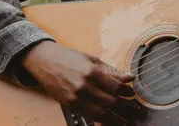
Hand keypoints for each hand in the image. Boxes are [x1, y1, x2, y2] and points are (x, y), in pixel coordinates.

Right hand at [19, 40, 140, 123]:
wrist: (45, 61)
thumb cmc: (68, 58)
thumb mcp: (91, 59)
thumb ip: (111, 71)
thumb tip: (129, 78)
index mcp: (91, 72)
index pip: (115, 87)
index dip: (126, 92)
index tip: (131, 93)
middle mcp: (84, 86)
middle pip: (110, 102)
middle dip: (124, 107)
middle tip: (133, 109)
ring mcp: (76, 97)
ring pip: (101, 113)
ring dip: (115, 118)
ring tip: (124, 120)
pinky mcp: (70, 105)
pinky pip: (89, 115)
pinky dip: (100, 120)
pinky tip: (108, 120)